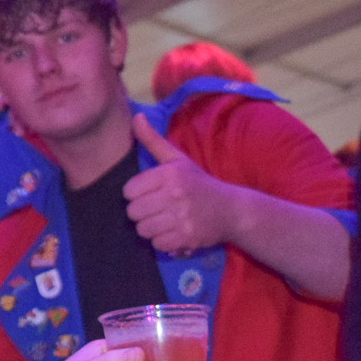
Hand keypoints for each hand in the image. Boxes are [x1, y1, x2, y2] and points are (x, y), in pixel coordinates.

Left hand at [124, 114, 239, 253]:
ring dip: (151, 228)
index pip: (129, 191)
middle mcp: (175, 194)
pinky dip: (163, 241)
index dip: (136, 194)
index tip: (151, 193)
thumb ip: (153, 140)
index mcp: (170, 174)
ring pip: (142, 230)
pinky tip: (174, 231)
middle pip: (133, 212)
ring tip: (166, 220)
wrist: (232, 210)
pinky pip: (157, 244)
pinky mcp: (187, 237)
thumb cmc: (198, 183)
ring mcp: (182, 217)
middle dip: (142, 212)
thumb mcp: (177, 159)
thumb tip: (135, 116)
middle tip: (159, 208)